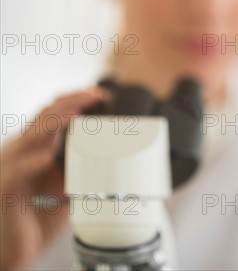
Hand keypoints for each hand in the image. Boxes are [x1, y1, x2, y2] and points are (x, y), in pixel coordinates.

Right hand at [0, 88, 106, 269]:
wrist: (20, 246)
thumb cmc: (43, 213)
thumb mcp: (72, 184)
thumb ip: (88, 168)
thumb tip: (122, 159)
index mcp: (38, 146)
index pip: (54, 113)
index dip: (75, 100)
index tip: (102, 95)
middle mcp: (23, 151)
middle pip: (45, 116)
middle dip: (71, 102)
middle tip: (95, 95)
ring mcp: (12, 167)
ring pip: (31, 136)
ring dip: (54, 122)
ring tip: (76, 114)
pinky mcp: (5, 188)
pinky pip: (16, 171)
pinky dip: (32, 162)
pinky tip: (47, 158)